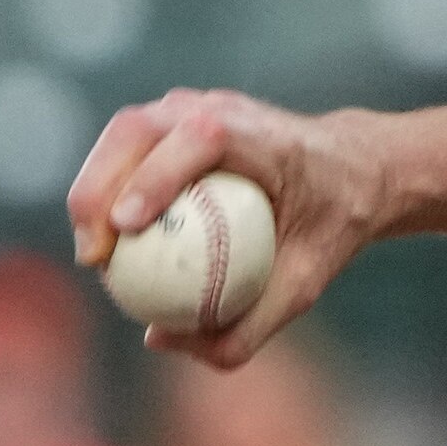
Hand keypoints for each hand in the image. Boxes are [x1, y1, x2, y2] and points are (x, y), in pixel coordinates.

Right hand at [65, 88, 385, 367]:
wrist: (353, 170)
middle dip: (99, 187)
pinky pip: (127, 148)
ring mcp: (195, 105)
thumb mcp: (307, 282)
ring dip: (92, 187)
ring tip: (92, 252)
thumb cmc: (333, 225)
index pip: (203, 136)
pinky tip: (103, 239)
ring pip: (122, 134)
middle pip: (140, 128)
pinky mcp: (175, 118)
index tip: (126, 226)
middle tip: (93, 255)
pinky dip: (106, 185)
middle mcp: (224, 109)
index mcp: (267, 138)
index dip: (156, 175)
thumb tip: (159, 340)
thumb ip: (248, 323)